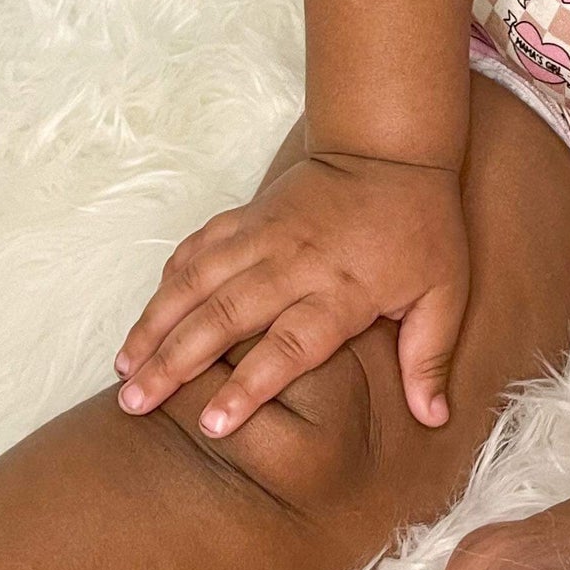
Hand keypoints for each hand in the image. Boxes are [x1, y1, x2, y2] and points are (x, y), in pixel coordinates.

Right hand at [112, 152, 470, 438]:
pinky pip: (199, 246)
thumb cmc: (422, 226)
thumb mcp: (445, 292)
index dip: (250, 384)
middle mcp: (294, 262)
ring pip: (197, 280)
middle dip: (175, 361)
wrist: (391, 146)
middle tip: (135, 404)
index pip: (290, 344)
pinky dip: (169, 278)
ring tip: (124, 368)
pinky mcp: (248, 213)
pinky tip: (146, 314)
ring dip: (157, 322)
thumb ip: (431, 355)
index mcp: (342, 288)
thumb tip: (434, 418)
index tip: (214, 423)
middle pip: (225, 316)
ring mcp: (264, 234)